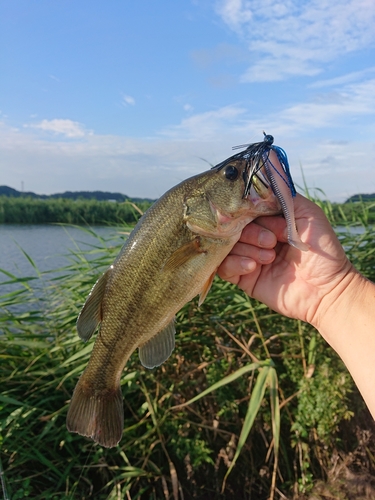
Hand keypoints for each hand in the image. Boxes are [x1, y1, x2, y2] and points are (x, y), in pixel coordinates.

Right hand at [217, 194, 354, 329]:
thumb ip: (284, 193)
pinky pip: (223, 267)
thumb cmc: (322, 250)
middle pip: (232, 226)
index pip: (245, 208)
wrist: (326, 289)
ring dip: (247, 249)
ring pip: (227, 245)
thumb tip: (266, 161)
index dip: (251, 212)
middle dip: (252, 233)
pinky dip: (236, 263)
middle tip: (272, 242)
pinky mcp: (243, 277)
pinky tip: (254, 267)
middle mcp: (255, 236)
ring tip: (269, 258)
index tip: (268, 219)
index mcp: (269, 220)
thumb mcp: (307, 214)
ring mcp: (247, 256)